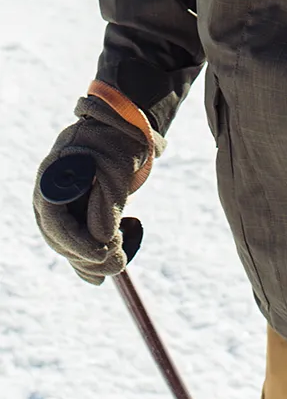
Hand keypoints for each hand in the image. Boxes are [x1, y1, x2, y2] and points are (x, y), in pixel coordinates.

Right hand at [33, 93, 161, 283]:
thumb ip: (107, 204)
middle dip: (87, 254)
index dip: (76, 240)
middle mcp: (50, 193)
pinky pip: (77, 238)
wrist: (124, 125)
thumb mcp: (116, 170)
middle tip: (118, 263)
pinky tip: (101, 273)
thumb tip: (102, 242)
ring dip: (91, 259)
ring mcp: (60, 203)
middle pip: (60, 236)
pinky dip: (89, 255)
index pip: (55, 219)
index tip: (101, 251)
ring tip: (119, 265)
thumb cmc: (118, 140)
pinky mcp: (74, 210)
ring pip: (69, 242)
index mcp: (53, 176)